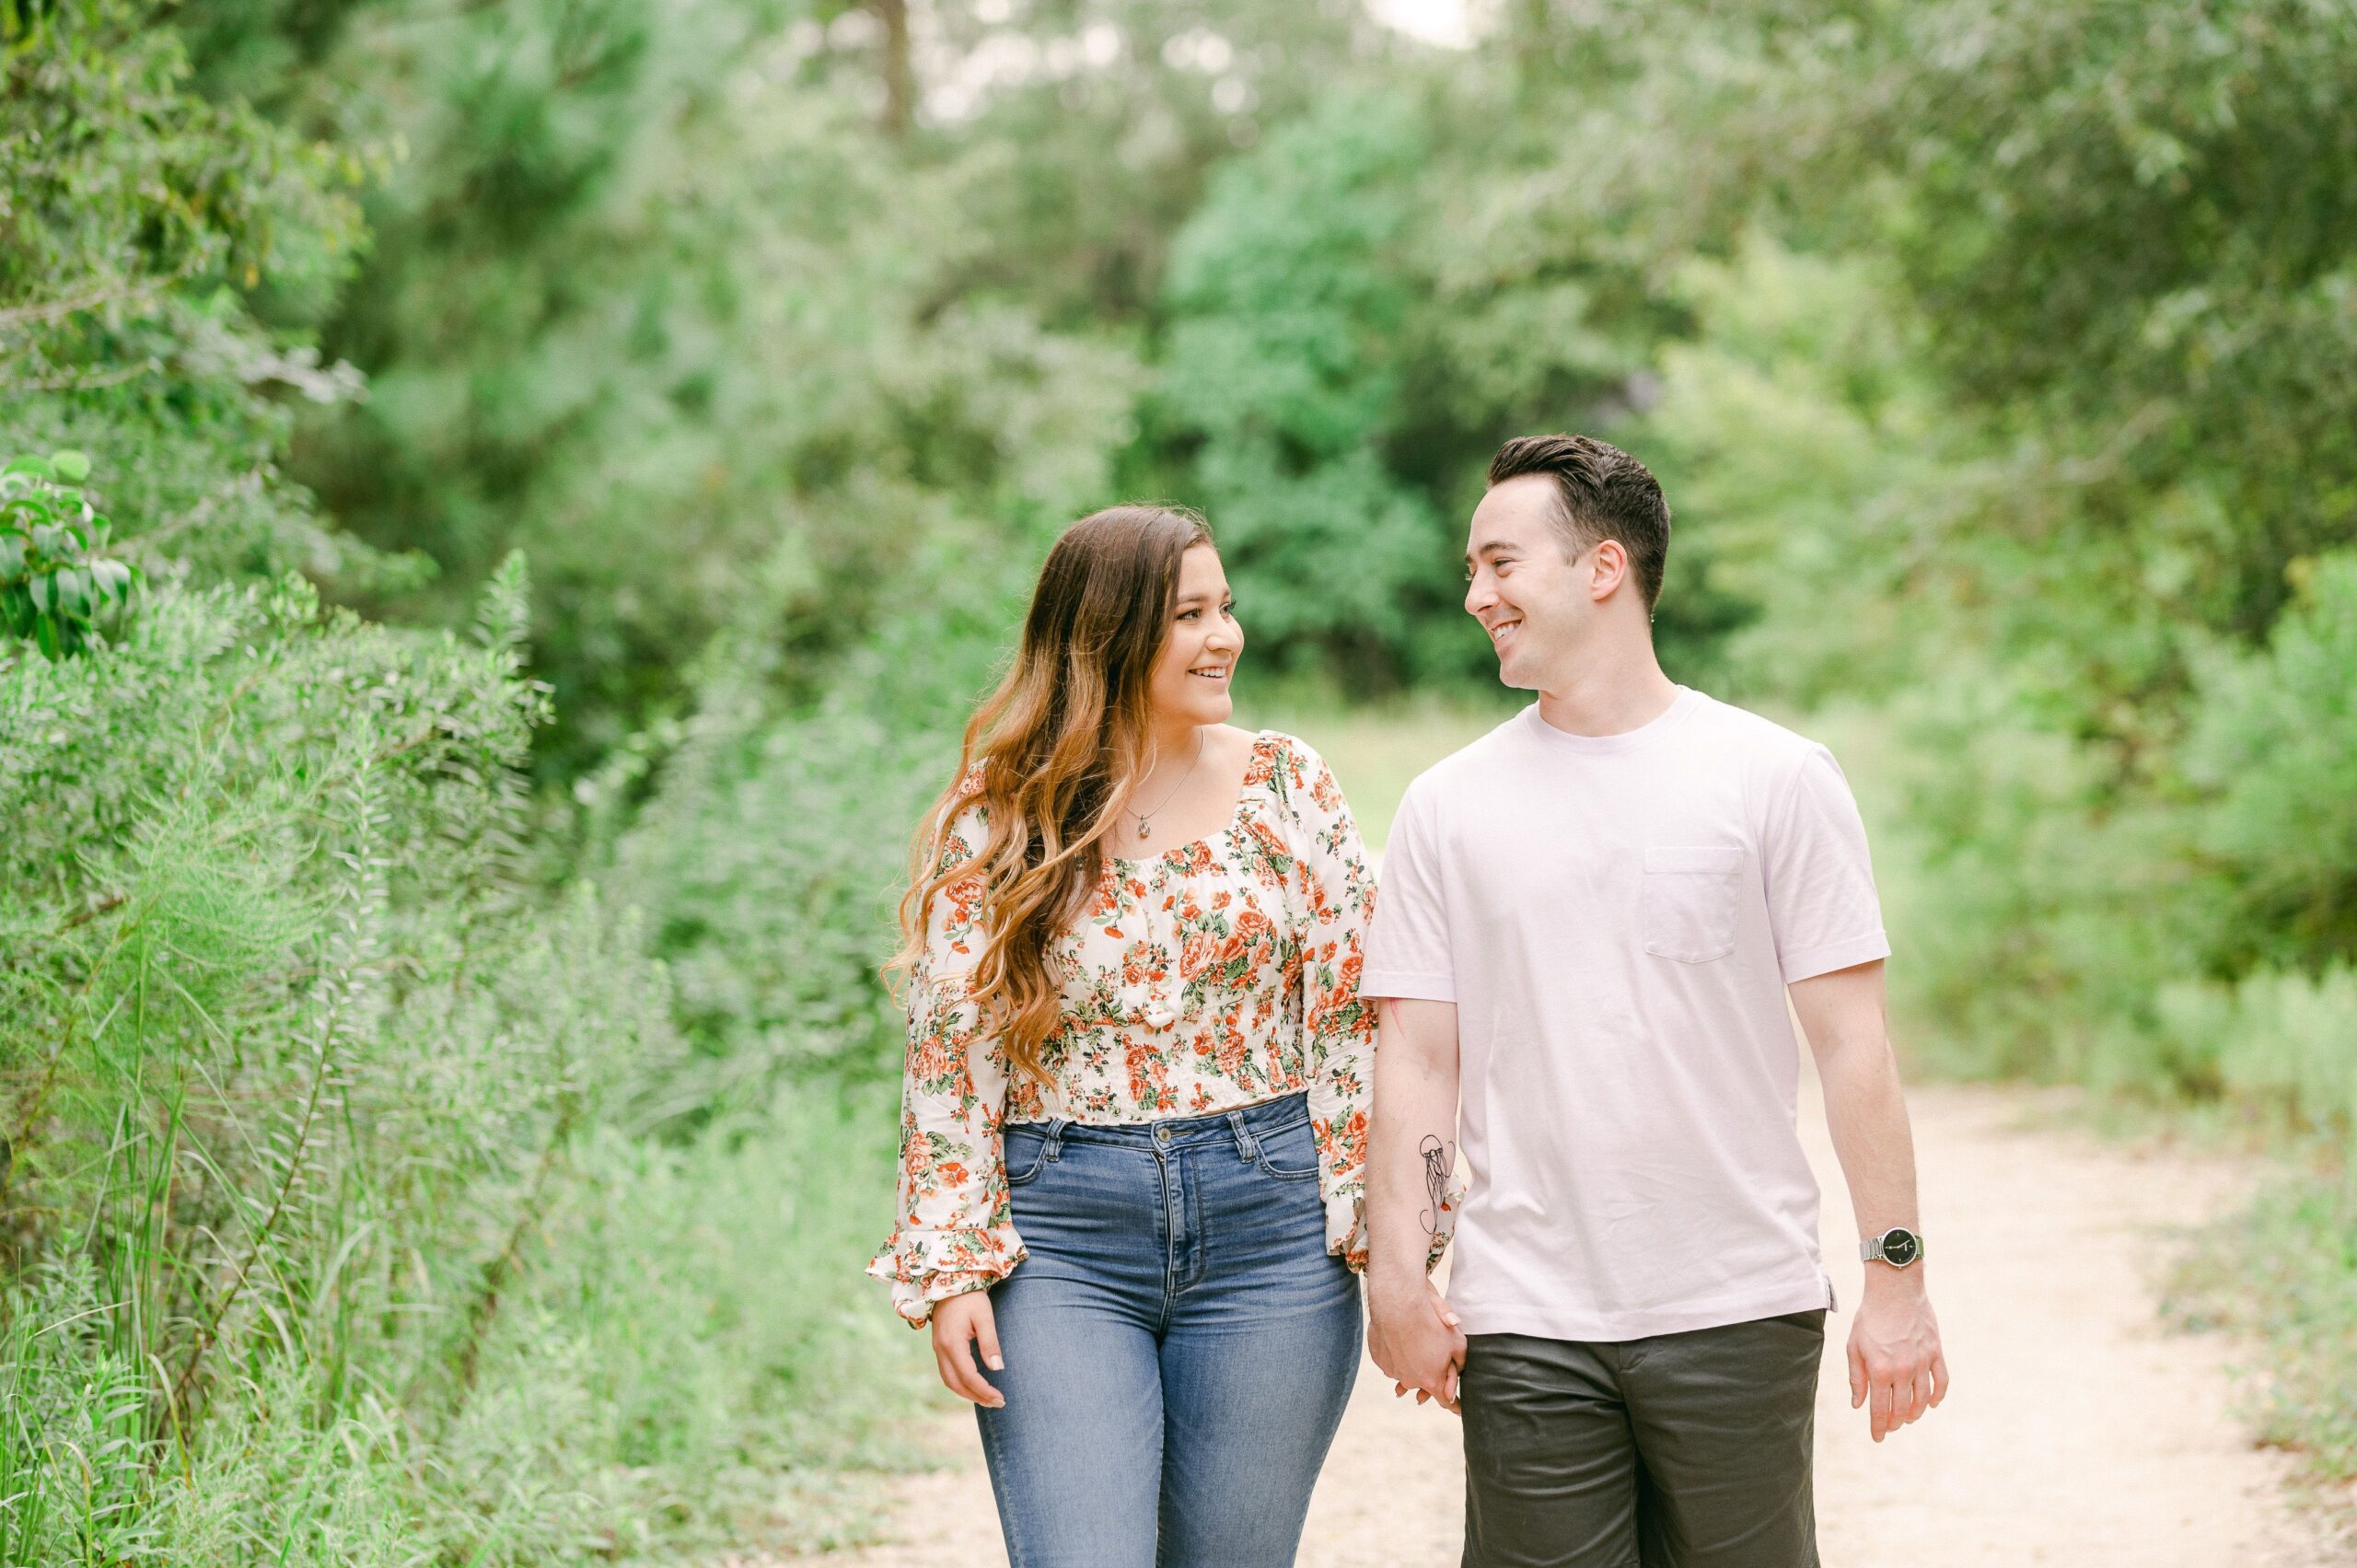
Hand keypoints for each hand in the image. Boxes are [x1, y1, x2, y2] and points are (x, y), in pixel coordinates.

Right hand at [931, 1289, 1006, 1408]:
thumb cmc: (970, 1296)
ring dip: (967, 1393)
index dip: (984, 1390)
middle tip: (997, 1403)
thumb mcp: (984, 1316)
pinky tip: (973, 1385)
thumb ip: (990, 1342)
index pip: (968, 1375)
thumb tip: (998, 1368)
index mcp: (952, 1342)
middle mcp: (941, 1349)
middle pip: (955, 1383)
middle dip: (976, 1397)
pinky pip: (947, 1372)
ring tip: (987, 1398)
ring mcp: (937, 1348)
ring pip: (949, 1380)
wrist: (948, 1281)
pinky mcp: (939, 1346)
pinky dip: (960, 1383)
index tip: (1000, 1398)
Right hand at [1369, 1274, 1465, 1414]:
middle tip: (1434, 1360)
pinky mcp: (1378, 1357)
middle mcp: (1409, 1380)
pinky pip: (1390, 1361)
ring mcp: (1391, 1370)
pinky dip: (1396, 1354)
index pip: (1447, 1402)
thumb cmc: (1431, 1322)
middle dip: (1431, 1376)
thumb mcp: (1457, 1342)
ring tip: (1415, 1347)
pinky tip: (1400, 1340)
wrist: (1397, 1302)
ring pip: (1405, 1371)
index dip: (1455, 1406)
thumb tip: (1457, 1374)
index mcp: (1431, 1381)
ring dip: (1411, 1363)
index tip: (1459, 1410)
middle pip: (1423, 1384)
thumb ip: (1460, 1363)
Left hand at [1848, 1270, 1945, 1440]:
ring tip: (1907, 1417)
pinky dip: (1938, 1396)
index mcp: (1880, 1370)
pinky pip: (1942, 1382)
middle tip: (1890, 1427)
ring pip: (1923, 1400)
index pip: (1880, 1409)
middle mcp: (1903, 1370)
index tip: (1877, 1438)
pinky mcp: (1936, 1353)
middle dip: (1895, 1422)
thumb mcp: (1854, 1347)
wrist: (1895, 1290)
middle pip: (1902, 1408)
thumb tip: (1858, 1405)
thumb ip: (1856, 1378)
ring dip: (1915, 1413)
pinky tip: (1932, 1404)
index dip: (1878, 1427)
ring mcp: (1922, 1363)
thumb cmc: (1870, 1318)